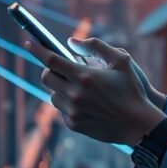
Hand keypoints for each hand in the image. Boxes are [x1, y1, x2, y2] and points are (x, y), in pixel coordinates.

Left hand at [24, 37, 166, 146]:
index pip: (51, 60)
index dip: (38, 50)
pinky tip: (85, 103)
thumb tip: (70, 42)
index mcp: (84, 76)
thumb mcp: (121, 60)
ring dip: (60, 88)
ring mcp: (73, 111)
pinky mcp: (74, 125)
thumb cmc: (132, 89)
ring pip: (52, 94)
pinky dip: (68, 103)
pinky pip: (62, 109)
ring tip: (78, 87)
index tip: (28, 43)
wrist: (138, 125)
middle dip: (50, 69)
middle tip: (63, 68)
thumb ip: (95, 46)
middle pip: (46, 77)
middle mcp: (75, 94)